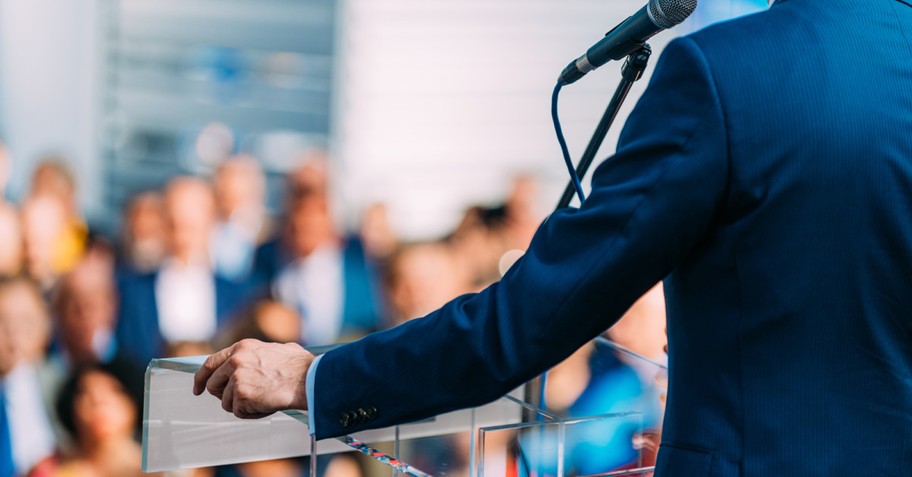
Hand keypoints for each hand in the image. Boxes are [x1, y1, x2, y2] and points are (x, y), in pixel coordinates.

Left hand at [192, 339, 314, 418]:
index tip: (198, 389)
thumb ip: (258, 354)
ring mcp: (237, 377)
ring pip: (226, 402)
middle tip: (240, 400)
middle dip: (223, 396)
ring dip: (243, 406)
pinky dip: (252, 413)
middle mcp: (236, 360)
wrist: (309, 379)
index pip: (211, 362)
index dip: (201, 378)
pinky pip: (239, 412)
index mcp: (242, 347)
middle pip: (212, 385)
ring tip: (263, 400)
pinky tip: (266, 406)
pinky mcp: (241, 394)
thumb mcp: (275, 349)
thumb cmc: (300, 366)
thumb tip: (258, 357)